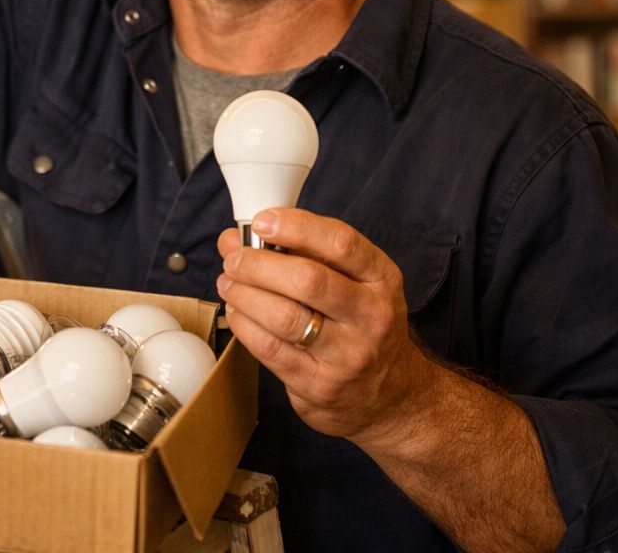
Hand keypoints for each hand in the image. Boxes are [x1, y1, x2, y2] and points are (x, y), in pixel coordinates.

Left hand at [216, 208, 435, 446]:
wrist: (389, 395)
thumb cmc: (359, 324)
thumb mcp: (349, 282)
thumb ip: (296, 254)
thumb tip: (233, 239)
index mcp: (382, 280)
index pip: (342, 243)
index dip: (296, 227)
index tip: (261, 222)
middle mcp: (372, 316)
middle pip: (308, 280)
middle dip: (258, 264)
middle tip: (234, 260)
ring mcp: (349, 355)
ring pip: (284, 317)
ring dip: (244, 294)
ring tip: (228, 284)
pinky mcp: (320, 385)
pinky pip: (270, 348)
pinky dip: (244, 325)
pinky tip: (237, 312)